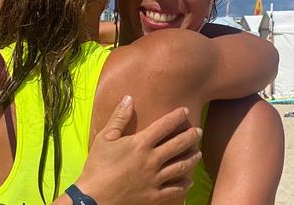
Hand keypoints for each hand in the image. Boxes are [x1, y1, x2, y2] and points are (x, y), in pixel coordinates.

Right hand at [75, 96, 201, 203]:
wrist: (94, 199)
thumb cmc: (96, 166)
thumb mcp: (105, 138)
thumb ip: (119, 118)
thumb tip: (129, 98)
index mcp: (140, 144)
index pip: (164, 125)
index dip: (177, 116)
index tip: (186, 111)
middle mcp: (152, 160)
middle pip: (178, 145)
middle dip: (191, 136)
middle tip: (199, 131)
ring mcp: (155, 179)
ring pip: (181, 167)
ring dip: (192, 158)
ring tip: (198, 153)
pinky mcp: (154, 196)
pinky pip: (175, 190)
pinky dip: (184, 185)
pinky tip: (188, 181)